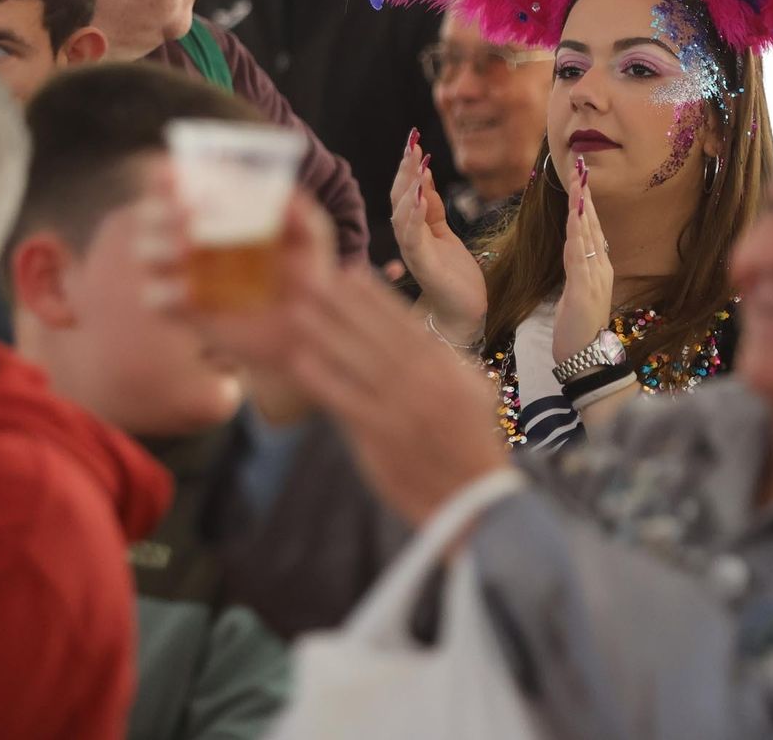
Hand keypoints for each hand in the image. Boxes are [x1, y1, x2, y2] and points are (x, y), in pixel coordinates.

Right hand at [136, 186, 337, 376]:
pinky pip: (156, 299)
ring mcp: (182, 272)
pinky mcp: (183, 309)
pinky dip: (165, 292)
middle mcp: (189, 236)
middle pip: (151, 213)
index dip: (165, 176)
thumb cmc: (305, 269)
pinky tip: (190, 291)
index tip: (171, 171)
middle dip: (162, 209)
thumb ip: (301, 212)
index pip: (175, 183)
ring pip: (146, 251)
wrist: (308, 325)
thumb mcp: (311, 238)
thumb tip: (284, 191)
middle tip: (189, 212)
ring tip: (188, 246)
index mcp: (213, 209)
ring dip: (159, 244)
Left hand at [284, 265, 508, 525]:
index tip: (349, 273)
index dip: (375, 298)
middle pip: (376, 333)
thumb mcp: (469, 392)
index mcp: (445, 367)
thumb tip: (413, 335)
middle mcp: (425, 380)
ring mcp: (403, 407)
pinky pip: (347, 401)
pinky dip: (324, 380)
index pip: (405, 323)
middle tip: (311, 277)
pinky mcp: (384, 436)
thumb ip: (442, 363)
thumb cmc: (468, 444)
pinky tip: (300, 361)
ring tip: (297, 310)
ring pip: (358, 360)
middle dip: (343, 304)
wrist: (475, 498)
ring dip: (326, 332)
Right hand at [389, 129, 486, 342]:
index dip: (407, 166)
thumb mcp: (444, 234)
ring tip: (416, 162)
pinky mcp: (423, 266)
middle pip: (399, 198)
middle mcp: (407, 239)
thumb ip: (432, 209)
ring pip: (402, 214)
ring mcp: (413, 252)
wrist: (462, 315)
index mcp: (413, 230)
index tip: (414, 140)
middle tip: (412, 142)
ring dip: (408, 186)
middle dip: (405, 169)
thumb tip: (425, 175)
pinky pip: (414, 237)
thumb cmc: (453, 276)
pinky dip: (415, 215)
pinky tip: (421, 196)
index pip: (405, 192)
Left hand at [553, 156, 613, 364]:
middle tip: (580, 165)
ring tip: (578, 180)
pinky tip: (575, 216)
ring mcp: (594, 278)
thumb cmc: (578, 331)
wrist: (586, 360)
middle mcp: (600, 269)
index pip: (591, 229)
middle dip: (584, 194)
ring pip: (586, 233)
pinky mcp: (583, 289)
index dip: (585, 203)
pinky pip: (579, 254)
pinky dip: (578, 233)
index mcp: (599, 269)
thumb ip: (577, 273)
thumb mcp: (577, 295)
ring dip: (581, 205)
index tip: (580, 179)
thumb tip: (573, 254)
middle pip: (591, 224)